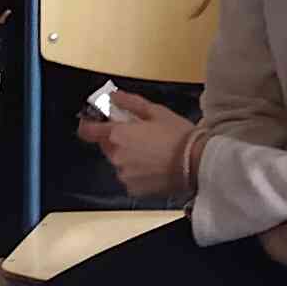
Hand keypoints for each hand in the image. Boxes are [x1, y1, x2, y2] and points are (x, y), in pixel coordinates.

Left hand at [76, 89, 196, 196]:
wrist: (198, 164)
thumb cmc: (179, 137)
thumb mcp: (156, 111)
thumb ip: (129, 102)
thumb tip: (113, 96)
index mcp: (118, 135)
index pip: (88, 130)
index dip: (89, 124)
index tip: (94, 121)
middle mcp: (117, 156)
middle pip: (106, 146)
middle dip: (118, 140)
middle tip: (140, 136)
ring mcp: (124, 174)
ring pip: (119, 162)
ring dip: (129, 157)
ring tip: (152, 153)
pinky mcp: (133, 189)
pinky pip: (129, 177)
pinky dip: (138, 172)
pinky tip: (154, 166)